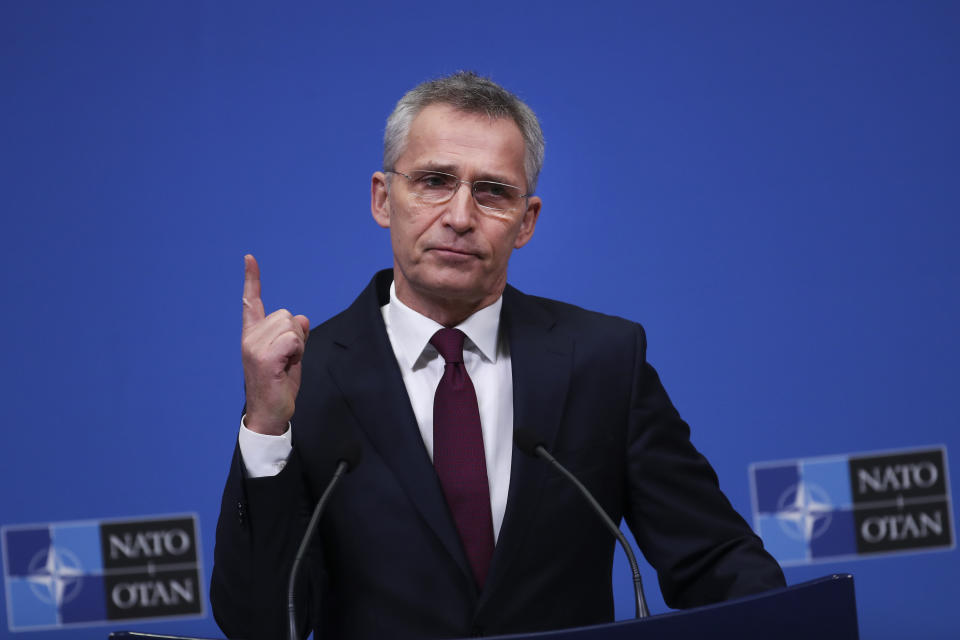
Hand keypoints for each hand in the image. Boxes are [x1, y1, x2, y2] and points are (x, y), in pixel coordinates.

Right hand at [241, 254, 309, 434]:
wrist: (270, 413)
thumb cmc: (279, 385)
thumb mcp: (290, 355)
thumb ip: (294, 335)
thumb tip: (302, 319)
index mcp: (252, 335)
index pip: (251, 301)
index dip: (252, 279)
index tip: (249, 258)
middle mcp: (250, 337)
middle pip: (287, 315)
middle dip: (297, 335)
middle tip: (287, 359)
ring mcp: (254, 347)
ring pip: (291, 326)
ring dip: (298, 345)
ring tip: (286, 365)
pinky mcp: (264, 358)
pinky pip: (293, 339)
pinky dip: (297, 352)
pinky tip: (286, 367)